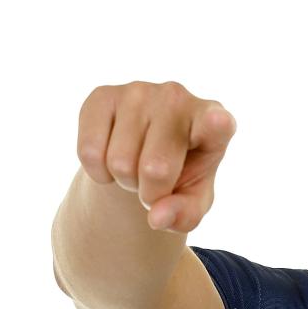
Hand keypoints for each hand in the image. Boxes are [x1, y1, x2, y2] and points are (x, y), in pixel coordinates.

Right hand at [76, 80, 236, 232]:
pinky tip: (111, 158)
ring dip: (124, 180)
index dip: (215, 124)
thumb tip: (157, 217)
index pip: (217, 122)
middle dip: (149, 193)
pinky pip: (89, 151)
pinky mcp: (103, 95)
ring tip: (136, 167)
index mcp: (213, 121)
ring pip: (119, 162)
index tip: (218, 122)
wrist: (143, 158)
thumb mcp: (191, 203)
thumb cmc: (179, 178)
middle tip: (154, 183)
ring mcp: (139, 91)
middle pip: (155, 169)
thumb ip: (184, 215)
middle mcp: (178, 98)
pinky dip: (98, 172)